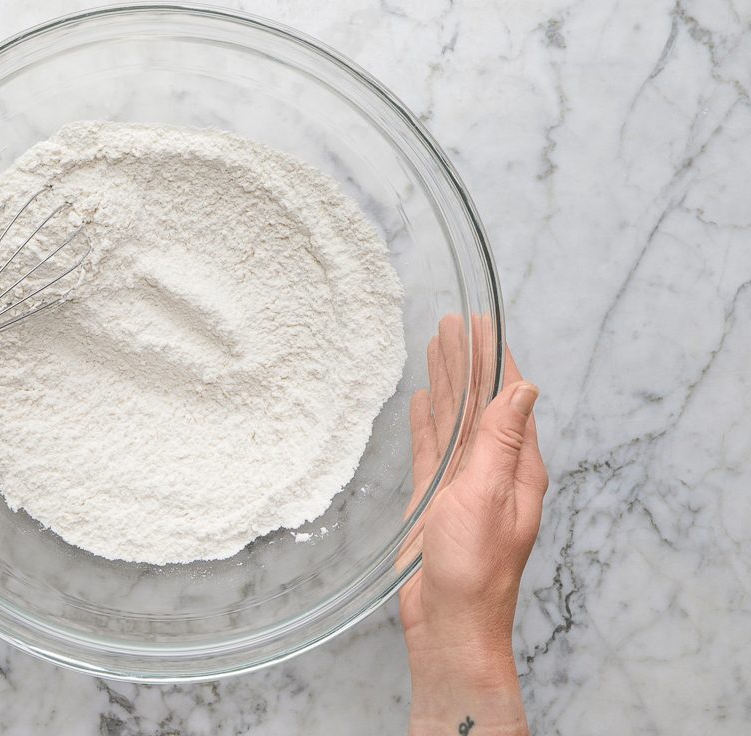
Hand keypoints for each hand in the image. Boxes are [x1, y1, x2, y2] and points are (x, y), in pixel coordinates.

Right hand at [400, 317, 546, 735]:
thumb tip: (523, 389)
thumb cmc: (472, 567)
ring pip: (453, 421)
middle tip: (451, 323)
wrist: (448, 622)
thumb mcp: (487, 495)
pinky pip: (431, 449)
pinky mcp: (435, 500)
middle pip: (478, 403)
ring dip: (446, 383)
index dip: (495, 360)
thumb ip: (502, 441)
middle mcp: (493, 471)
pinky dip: (427, 422)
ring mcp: (463, 484)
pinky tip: (422, 401)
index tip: (483, 324)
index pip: (508, 399)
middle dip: (467, 362)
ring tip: (434, 346)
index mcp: (517, 468)